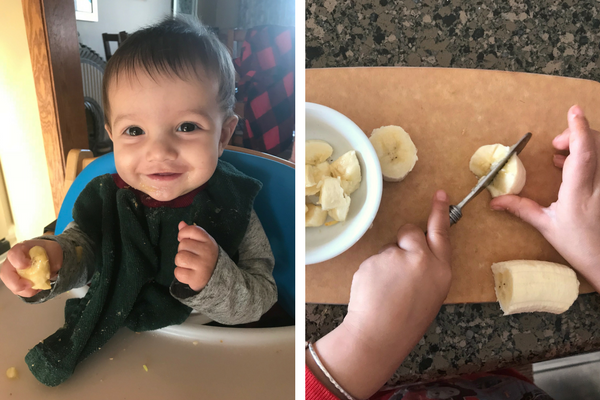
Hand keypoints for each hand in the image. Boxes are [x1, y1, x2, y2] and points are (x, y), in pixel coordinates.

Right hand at [0, 240, 62, 296]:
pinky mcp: (17, 281)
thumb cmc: (50, 251)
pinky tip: (36, 289)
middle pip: (5, 272)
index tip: (28, 265)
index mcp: (22, 249)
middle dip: (15, 282)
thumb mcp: (54, 251)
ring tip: (36, 288)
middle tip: (29, 285)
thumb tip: (47, 273)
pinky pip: (17, 290)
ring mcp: (13, 272)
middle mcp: (13, 261)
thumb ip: (51, 260)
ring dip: (23, 290)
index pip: (13, 254)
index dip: (18, 261)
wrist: (51, 256)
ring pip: (10, 284)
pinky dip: (27, 292)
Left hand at [174, 222, 218, 291]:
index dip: (183, 233)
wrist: (217, 277)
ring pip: (179, 258)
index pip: (192, 230)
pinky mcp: (197, 278)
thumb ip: (191, 233)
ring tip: (188, 265)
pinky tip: (188, 273)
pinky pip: (178, 272)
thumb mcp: (202, 243)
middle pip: (182, 244)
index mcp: (209, 241)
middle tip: (190, 256)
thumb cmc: (205, 257)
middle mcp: (207, 252)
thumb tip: (181, 224)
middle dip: (182, 250)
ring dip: (180, 262)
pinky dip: (180, 273)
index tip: (183, 239)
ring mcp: (203, 265)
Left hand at [307, 190, 451, 399]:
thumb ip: (428, 269)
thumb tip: (414, 253)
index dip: (440, 212)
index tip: (440, 194)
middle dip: (404, 240)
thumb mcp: (431, 294)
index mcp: (441, 271)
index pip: (441, 233)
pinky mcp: (375, 259)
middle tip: (397, 265)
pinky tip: (374, 289)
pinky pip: (374, 258)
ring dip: (387, 261)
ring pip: (389, 247)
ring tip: (386, 288)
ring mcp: (397, 258)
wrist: (380, 334)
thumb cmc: (406, 320)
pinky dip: (372, 270)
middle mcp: (422, 260)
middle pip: (410, 231)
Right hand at [490, 105, 599, 291]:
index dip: (578, 130)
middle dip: (577, 134)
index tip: (573, 111)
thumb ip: (521, 208)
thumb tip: (494, 201)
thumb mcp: (546, 226)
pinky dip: (590, 154)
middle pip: (596, 144)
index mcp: (578, 193)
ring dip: (584, 143)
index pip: (583, 154)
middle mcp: (599, 185)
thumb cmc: (578, 245)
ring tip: (562, 154)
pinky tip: (572, 166)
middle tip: (556, 145)